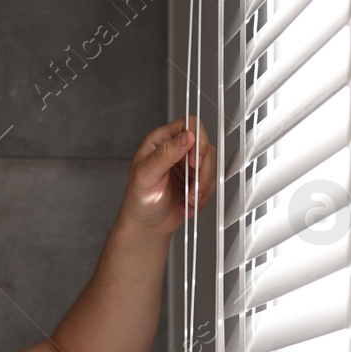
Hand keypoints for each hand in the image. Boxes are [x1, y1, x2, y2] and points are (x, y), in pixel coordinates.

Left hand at [113, 117, 216, 239]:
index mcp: (160, 141)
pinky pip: (212, 181)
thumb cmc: (139, 201)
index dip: (197, 140)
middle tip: (192, 188)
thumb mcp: (146, 175)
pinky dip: (203, 197)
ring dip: (203, 187)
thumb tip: (186, 136)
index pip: (187, 125)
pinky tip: (189, 205)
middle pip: (204, 146)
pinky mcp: (196, 180)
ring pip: (210, 165)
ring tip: (188, 201)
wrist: (146, 226)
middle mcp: (175, 149)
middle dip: (201, 171)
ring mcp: (187, 164)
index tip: (193, 163)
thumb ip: (165, 153)